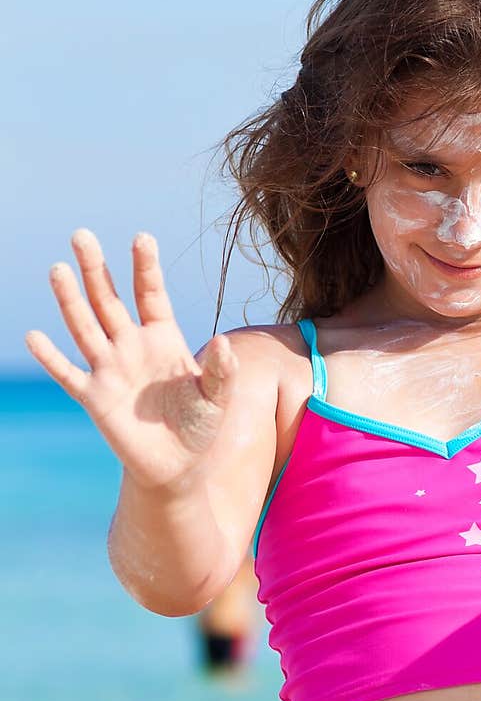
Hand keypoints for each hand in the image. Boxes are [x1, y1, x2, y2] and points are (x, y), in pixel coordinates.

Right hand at [24, 229, 237, 491]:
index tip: (141, 237)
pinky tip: (34, 336)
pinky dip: (51, 358)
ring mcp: (110, 369)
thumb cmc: (199, 426)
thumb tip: (225, 343)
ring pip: (85, 327)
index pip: (151, 294)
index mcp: (164, 338)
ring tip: (57, 269)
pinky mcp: (94, 397)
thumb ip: (222, 371)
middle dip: (96, 269)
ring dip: (70, 300)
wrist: (177, 465)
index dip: (145, 266)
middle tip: (81, 235)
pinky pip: (68, 374)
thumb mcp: (217, 398)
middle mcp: (132, 346)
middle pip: (110, 300)